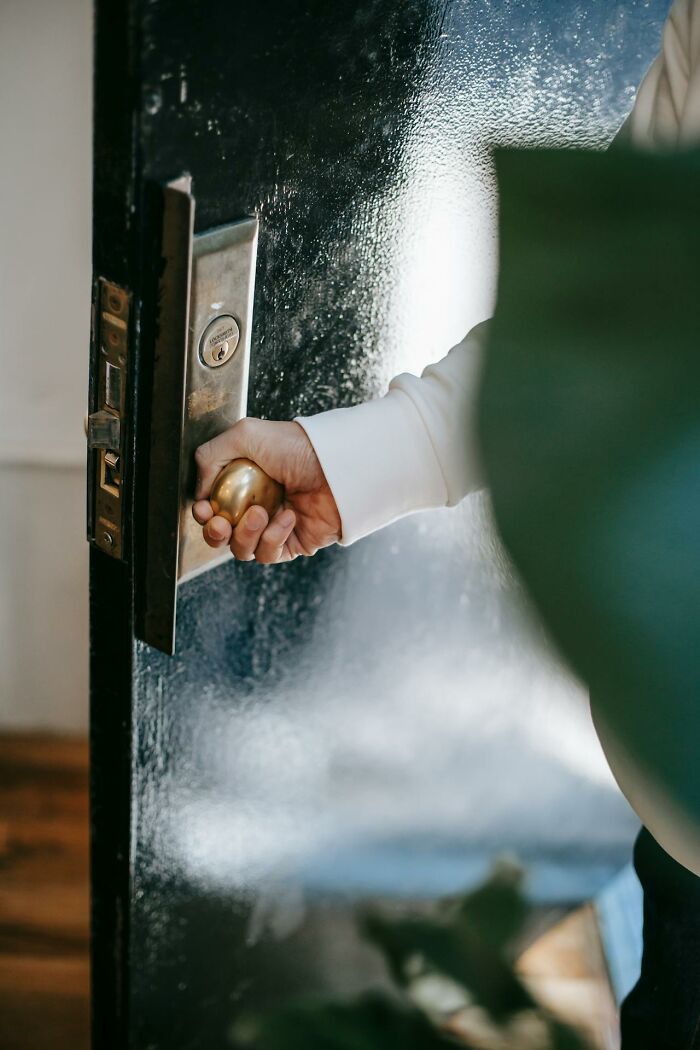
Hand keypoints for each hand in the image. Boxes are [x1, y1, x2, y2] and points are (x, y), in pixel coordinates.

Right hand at [193, 418, 341, 562]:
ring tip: (260, 513)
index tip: (204, 509)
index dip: (202, 514)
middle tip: (220, 523)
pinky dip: (272, 538)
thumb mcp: (244, 434)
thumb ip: (209, 457)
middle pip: (220, 536)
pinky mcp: (292, 544)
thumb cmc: (296, 446)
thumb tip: (199, 492)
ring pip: (241, 549)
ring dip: (245, 534)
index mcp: (241, 482)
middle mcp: (254, 506)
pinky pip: (269, 553)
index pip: (211, 508)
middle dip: (214, 534)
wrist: (336, 465)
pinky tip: (287, 517)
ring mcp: (273, 527)